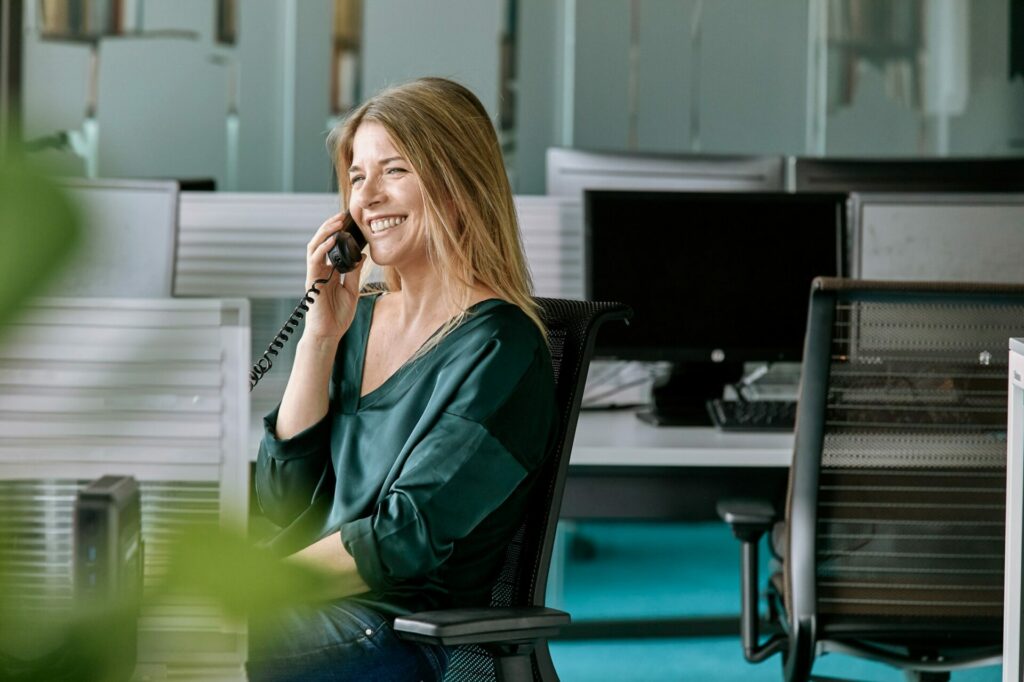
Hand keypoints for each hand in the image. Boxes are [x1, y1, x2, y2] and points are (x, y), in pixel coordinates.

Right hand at [303, 212, 365, 341]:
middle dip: (330, 227)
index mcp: (330, 271)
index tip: (350, 221)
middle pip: (321, 242)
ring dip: (325, 232)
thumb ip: (354, 272)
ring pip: (314, 246)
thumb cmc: (339, 315)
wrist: (329, 333)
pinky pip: (314, 260)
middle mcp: (320, 270)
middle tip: (343, 215)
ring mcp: (314, 274)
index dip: (338, 232)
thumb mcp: (352, 290)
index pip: (331, 246)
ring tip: (337, 222)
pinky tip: (332, 241)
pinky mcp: (312, 281)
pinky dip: (322, 249)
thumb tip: (361, 255)